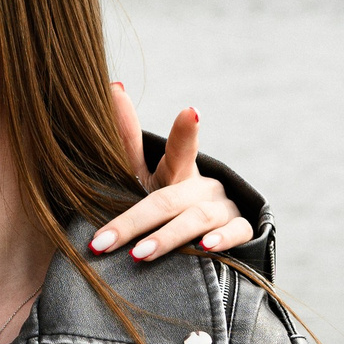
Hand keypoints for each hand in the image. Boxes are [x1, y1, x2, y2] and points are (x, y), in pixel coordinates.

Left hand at [93, 88, 255, 260]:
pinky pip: (235, 231)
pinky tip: (205, 247)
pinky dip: (221, 239)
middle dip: (132, 221)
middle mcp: (199, 184)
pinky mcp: (241, 227)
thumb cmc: (174, 204)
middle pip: (165, 199)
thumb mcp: (149, 183)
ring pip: (196, 218)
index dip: (154, 126)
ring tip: (140, 253)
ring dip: (167, 236)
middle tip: (102, 240)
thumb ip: (128, 145)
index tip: (142, 100)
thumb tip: (110, 90)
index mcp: (174, 169)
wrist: (221, 230)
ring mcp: (221, 205)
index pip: (162, 147)